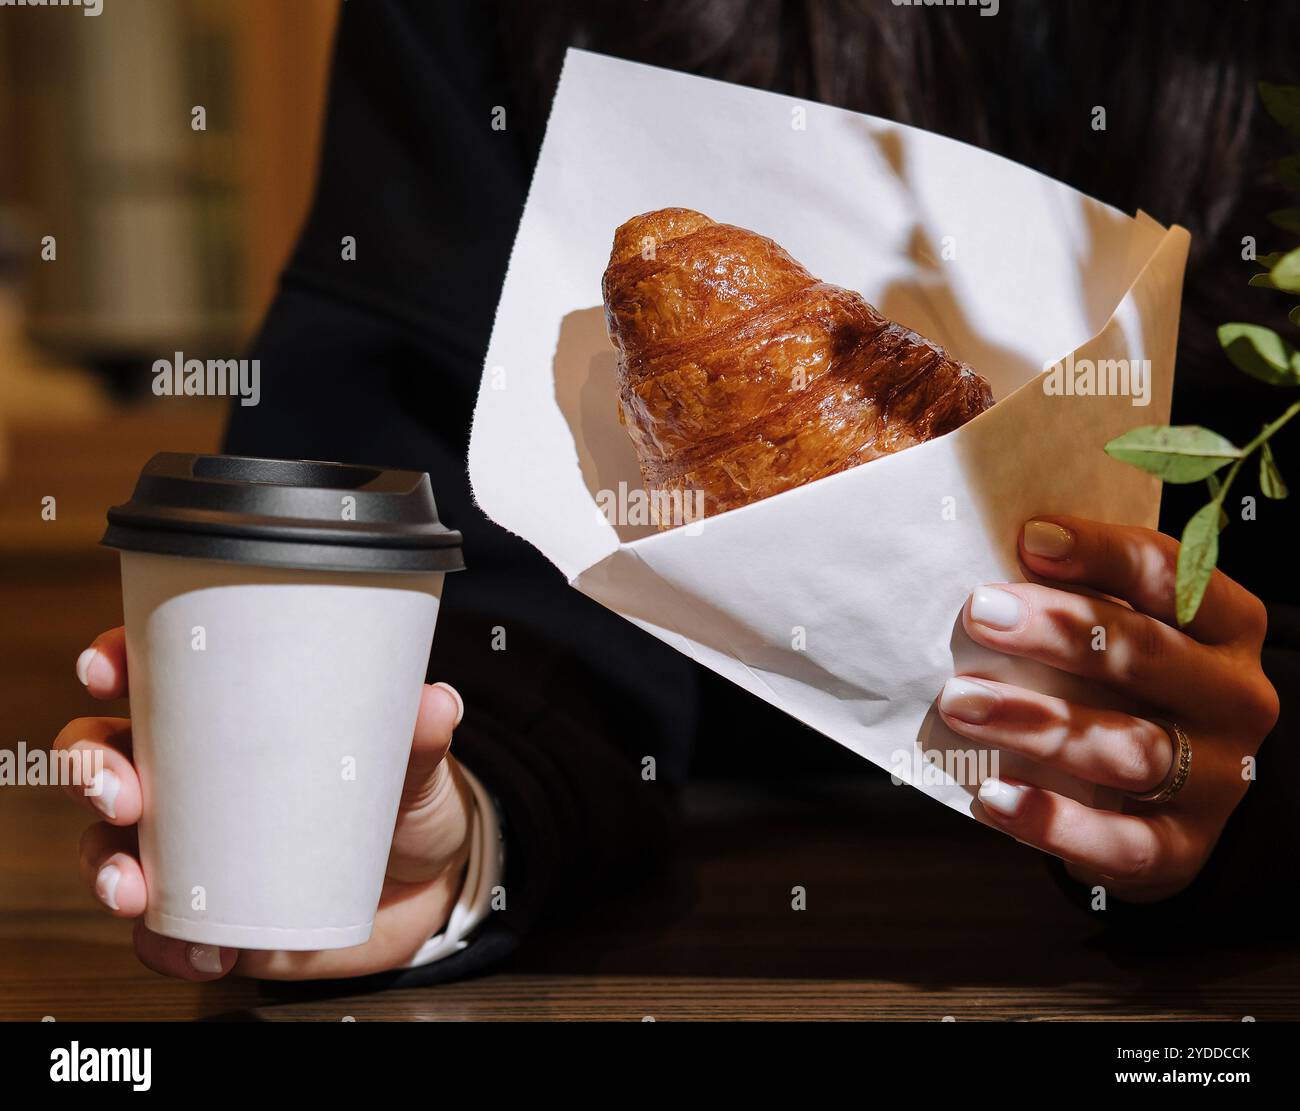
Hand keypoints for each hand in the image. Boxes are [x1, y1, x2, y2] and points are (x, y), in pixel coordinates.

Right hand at [57, 627, 474, 979]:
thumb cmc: (402, 800)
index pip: (157, 674)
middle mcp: (197, 775)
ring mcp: (194, 844)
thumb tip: (437, 703)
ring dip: (105, 866)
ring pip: (110, 847)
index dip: (116, 664)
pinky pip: (158, 932)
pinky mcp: (206, 911)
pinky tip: (199, 949)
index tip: (106, 669)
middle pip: (106, 757)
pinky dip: (163, 944)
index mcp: (234, 716)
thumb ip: (420, 738)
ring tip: (133, 886)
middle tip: (120, 794)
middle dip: (91, 771)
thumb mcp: (415, 763)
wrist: (427, 887)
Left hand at [938, 516, 1279, 902]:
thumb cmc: (1127, 692)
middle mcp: (1234, 698)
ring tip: (960, 702)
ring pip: (1129, 749)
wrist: (1173, 801)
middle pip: (1148, 656)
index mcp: (1226, 627)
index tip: (1030, 539)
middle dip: (1061, 632)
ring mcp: (1217, 779)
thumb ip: (1079, 600)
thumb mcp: (1126, 635)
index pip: (1170, 576)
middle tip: (980, 613)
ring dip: (1040, 724)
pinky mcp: (1183, 848)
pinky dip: (1052, 820)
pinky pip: (1118, 842)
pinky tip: (992, 794)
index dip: (1101, 554)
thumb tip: (992, 566)